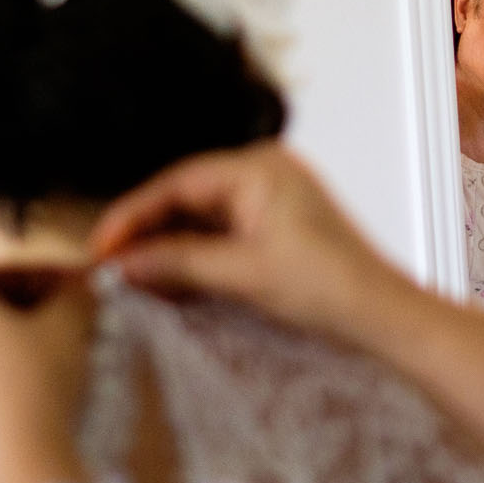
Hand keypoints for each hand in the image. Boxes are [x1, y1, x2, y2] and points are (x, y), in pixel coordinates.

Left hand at [0, 267, 96, 482]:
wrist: (18, 468)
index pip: (0, 278)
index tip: (72, 291)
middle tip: (62, 327)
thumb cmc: (34, 390)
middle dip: (21, 317)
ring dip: (4, 354)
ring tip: (47, 366)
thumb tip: (80, 289)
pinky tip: (25, 401)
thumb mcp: (68, 325)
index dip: (47, 281)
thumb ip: (74, 294)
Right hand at [91, 140, 415, 347]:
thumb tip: (125, 263)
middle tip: (109, 265)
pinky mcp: (276, 227)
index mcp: (257, 168)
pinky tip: (171, 279)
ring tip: (133, 276)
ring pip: (202, 219)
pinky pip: (223, 234)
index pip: (176, 184)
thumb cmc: (326, 286)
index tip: (101, 246)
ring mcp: (272, 198)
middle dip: (147, 233)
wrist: (381, 315)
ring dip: (169, 247)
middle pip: (186, 197)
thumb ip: (179, 263)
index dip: (133, 216)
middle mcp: (264, 173)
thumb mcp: (242, 274)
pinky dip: (196, 256)